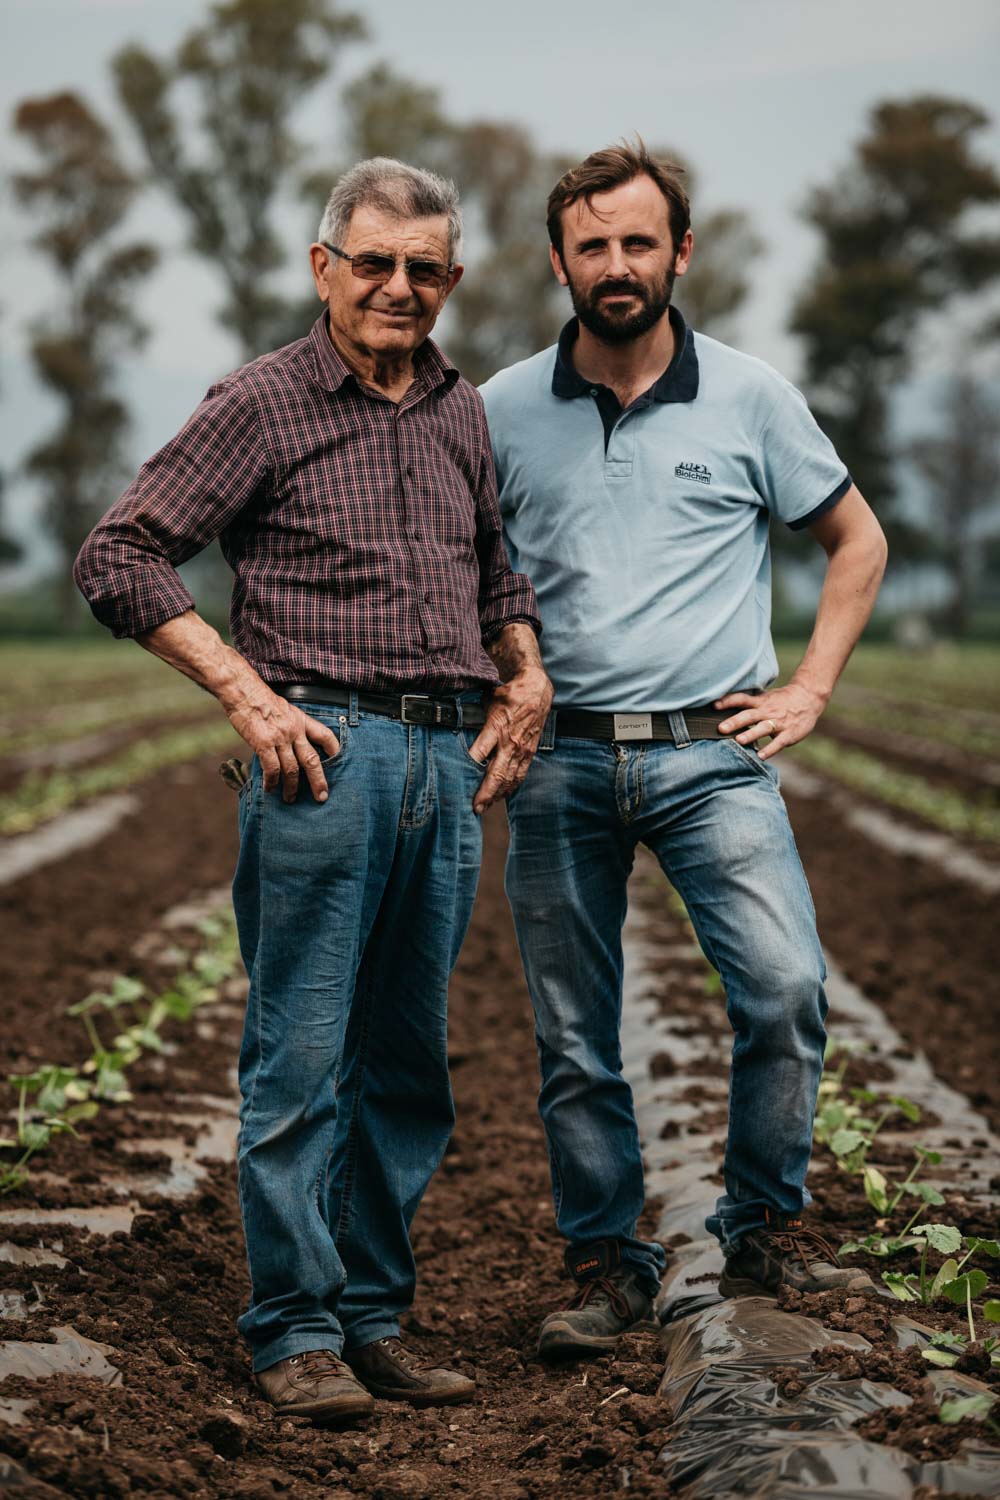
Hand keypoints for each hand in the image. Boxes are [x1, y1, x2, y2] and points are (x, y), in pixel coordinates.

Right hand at [226, 689, 340, 801]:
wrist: (243, 691)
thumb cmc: (260, 699)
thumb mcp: (284, 709)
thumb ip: (291, 726)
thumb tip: (291, 744)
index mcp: (301, 720)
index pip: (325, 735)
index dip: (334, 750)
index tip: (337, 762)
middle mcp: (294, 731)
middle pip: (312, 760)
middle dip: (318, 781)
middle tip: (321, 797)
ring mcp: (280, 738)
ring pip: (292, 769)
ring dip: (292, 787)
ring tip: (290, 798)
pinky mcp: (264, 744)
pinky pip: (272, 768)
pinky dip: (272, 781)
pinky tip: (270, 788)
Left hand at [468, 666, 553, 813]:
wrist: (537, 690)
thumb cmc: (510, 694)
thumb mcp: (488, 700)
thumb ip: (476, 716)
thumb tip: (458, 723)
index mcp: (497, 727)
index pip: (481, 752)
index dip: (470, 767)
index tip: (460, 780)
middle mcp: (510, 742)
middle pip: (497, 774)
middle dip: (485, 793)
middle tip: (475, 808)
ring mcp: (522, 750)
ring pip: (509, 779)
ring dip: (497, 795)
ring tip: (486, 806)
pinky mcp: (530, 753)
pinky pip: (520, 774)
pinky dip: (511, 787)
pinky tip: (503, 795)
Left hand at [715, 681, 826, 760]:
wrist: (809, 697)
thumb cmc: (781, 700)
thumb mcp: (765, 698)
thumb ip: (748, 706)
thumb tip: (724, 712)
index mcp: (760, 702)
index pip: (741, 699)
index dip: (728, 701)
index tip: (714, 705)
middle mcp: (768, 711)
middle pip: (749, 715)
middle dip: (735, 722)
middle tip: (720, 728)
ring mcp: (779, 722)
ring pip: (763, 727)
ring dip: (751, 734)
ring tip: (739, 740)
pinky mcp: (789, 733)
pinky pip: (779, 742)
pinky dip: (770, 749)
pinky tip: (761, 756)